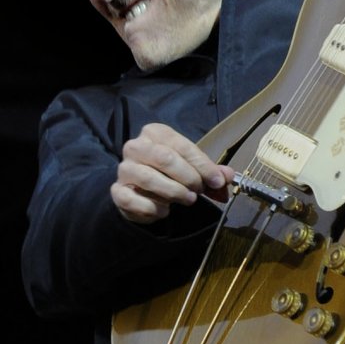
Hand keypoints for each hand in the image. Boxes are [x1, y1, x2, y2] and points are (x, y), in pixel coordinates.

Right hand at [112, 122, 234, 223]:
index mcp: (155, 132)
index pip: (182, 146)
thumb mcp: (193, 168)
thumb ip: (211, 171)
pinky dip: (154, 208)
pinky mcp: (117, 191)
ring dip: (175, 192)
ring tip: (188, 200)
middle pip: (165, 158)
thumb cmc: (171, 174)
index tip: (218, 181)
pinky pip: (135, 200)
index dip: (203, 165)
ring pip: (150, 178)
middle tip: (200, 191)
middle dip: (189, 177)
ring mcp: (124, 169)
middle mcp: (136, 146)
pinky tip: (164, 210)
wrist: (142, 193)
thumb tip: (228, 177)